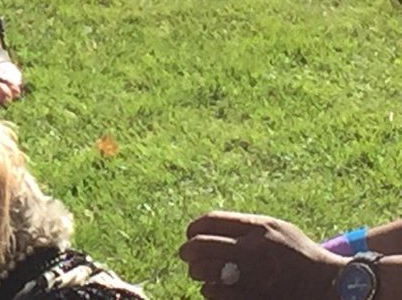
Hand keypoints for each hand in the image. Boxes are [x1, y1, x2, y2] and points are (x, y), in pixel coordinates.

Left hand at [179, 211, 344, 299]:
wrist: (329, 285)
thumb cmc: (299, 253)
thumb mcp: (276, 228)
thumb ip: (244, 225)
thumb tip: (206, 226)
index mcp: (258, 229)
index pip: (209, 222)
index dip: (193, 228)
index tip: (190, 234)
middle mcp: (253, 251)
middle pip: (200, 246)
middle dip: (188, 250)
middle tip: (185, 255)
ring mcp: (252, 276)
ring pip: (204, 271)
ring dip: (196, 271)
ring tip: (198, 272)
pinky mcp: (252, 297)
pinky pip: (216, 294)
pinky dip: (209, 290)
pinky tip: (211, 288)